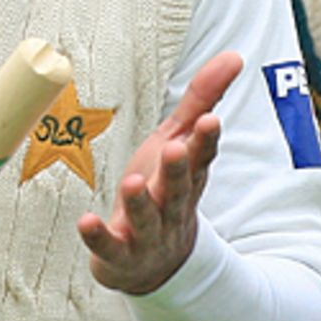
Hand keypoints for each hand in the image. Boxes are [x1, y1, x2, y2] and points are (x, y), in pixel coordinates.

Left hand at [77, 51, 241, 294]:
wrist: (158, 265)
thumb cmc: (164, 190)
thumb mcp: (180, 142)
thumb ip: (202, 100)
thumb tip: (234, 55)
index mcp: (188, 178)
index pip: (201, 158)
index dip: (205, 141)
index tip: (211, 120)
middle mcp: (172, 207)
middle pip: (177, 188)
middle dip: (177, 170)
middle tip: (174, 149)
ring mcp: (147, 235)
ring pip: (146, 219)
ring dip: (139, 202)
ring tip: (132, 183)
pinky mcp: (120, 255)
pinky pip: (109, 247)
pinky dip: (98, 237)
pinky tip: (86, 222)